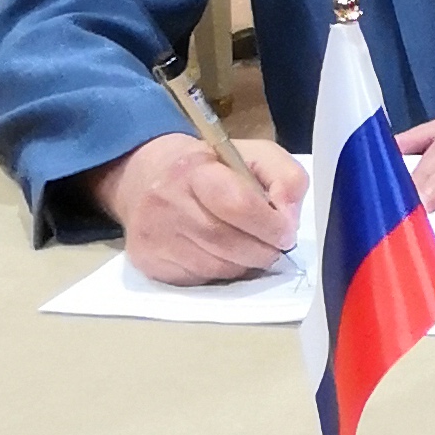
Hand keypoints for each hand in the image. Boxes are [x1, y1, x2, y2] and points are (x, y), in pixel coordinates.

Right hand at [102, 129, 302, 281]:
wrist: (145, 176)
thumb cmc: (210, 167)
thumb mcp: (253, 154)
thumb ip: (285, 178)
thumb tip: (289, 221)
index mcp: (194, 169)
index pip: (238, 204)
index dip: (269, 225)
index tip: (286, 233)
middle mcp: (167, 202)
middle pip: (227, 242)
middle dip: (262, 251)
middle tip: (274, 248)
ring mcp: (154, 235)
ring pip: (215, 267)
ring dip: (243, 265)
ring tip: (250, 250)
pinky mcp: (148, 262)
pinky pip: (198, 280)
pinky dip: (220, 274)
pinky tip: (223, 257)